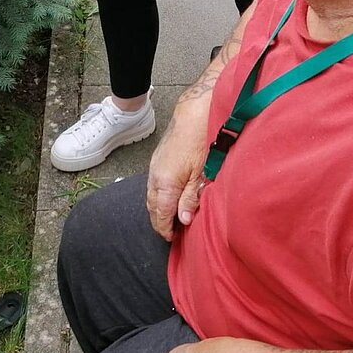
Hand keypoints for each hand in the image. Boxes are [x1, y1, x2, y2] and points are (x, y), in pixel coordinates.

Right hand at [146, 98, 209, 240]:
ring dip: (157, 208)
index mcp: (165, 185)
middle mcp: (155, 177)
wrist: (193, 114)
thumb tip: (182, 220)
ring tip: (169, 218)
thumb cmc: (200, 142)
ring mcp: (154, 167)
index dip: (166, 228)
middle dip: (159, 221)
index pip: (161, 214)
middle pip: (152, 207)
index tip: (172, 238)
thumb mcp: (201, 174)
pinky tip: (167, 197)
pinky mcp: (156, 159)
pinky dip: (158, 195)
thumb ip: (190, 199)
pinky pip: (152, 184)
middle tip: (170, 233)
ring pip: (151, 195)